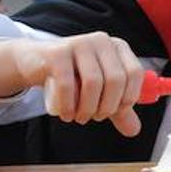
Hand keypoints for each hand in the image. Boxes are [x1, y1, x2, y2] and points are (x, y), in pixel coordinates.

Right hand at [11, 34, 143, 136]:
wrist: (36, 63)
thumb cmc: (73, 77)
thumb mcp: (99, 91)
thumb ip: (118, 109)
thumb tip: (134, 130)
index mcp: (118, 47)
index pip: (135, 73)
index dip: (128, 97)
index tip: (115, 112)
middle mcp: (102, 41)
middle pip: (115, 79)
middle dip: (107, 106)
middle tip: (95, 117)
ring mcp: (79, 44)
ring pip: (93, 82)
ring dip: (88, 108)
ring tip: (81, 118)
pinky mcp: (57, 53)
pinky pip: (67, 84)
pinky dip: (69, 106)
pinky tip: (67, 115)